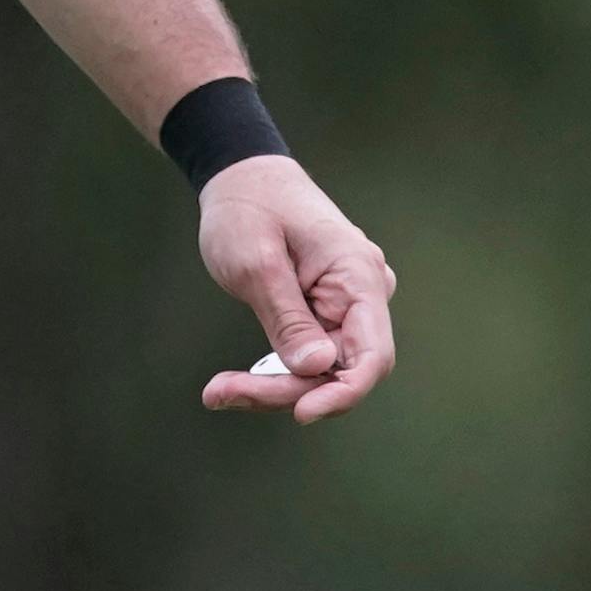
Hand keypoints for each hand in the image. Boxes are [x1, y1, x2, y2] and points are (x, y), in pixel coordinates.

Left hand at [195, 154, 397, 423]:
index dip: (343, 392)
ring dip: (273, 385)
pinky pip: (308, 355)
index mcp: (358, 276)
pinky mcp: (323, 315)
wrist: (240, 177)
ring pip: (321, 368)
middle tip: (221, 393)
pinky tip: (231, 384)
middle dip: (286, 389)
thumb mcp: (255, 259)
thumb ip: (287, 315)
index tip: (301, 413)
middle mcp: (362, 295)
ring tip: (217, 391)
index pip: (372, 355)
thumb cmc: (248, 207)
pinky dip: (273, 370)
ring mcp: (344, 306)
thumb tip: (318, 368)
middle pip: (340, 369)